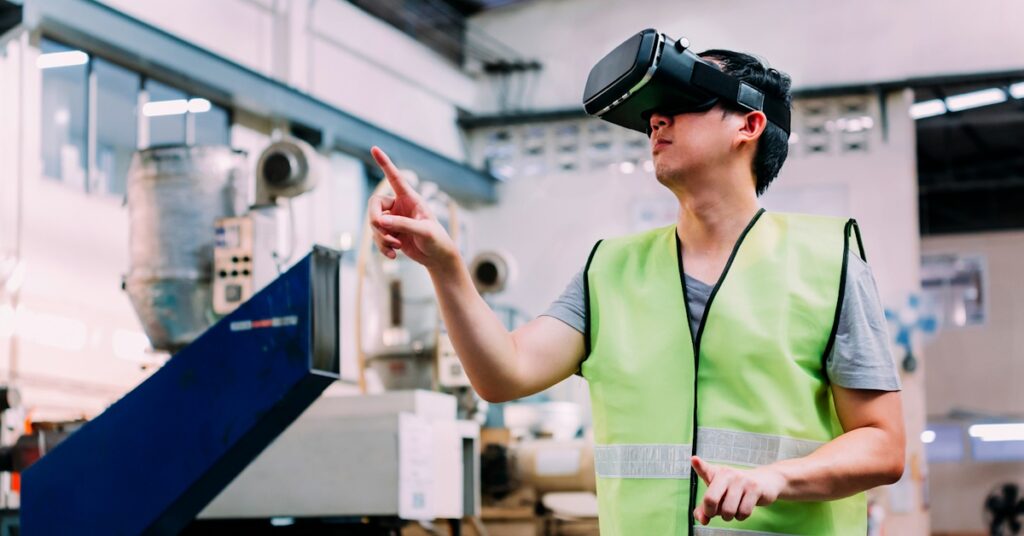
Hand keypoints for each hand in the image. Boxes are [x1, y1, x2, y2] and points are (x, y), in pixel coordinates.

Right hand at [368, 146, 458, 270]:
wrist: (437, 257)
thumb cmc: (436, 239)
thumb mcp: (424, 231)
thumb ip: (403, 225)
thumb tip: (381, 221)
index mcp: (410, 198)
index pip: (395, 177)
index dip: (385, 163)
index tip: (374, 148)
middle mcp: (399, 206)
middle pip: (374, 205)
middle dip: (374, 220)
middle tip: (381, 230)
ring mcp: (393, 220)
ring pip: (374, 224)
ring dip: (381, 238)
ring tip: (396, 247)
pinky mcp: (391, 233)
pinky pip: (377, 237)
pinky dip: (382, 247)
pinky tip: (393, 256)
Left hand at [691, 455, 785, 524]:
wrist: (765, 482)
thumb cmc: (736, 489)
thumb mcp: (719, 495)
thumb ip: (706, 508)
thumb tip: (703, 520)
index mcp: (716, 473)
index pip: (705, 470)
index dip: (699, 465)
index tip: (694, 459)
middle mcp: (727, 474)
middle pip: (711, 499)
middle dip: (711, 512)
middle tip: (716, 512)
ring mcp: (742, 480)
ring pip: (728, 510)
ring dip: (729, 516)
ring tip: (732, 509)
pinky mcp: (755, 488)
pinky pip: (743, 512)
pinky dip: (741, 516)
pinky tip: (742, 509)